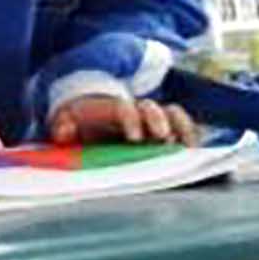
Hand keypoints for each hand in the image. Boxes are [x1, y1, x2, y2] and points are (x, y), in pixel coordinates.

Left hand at [49, 95, 197, 146]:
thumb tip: (63, 131)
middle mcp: (134, 113)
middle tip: (161, 136)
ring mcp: (151, 122)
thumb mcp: (67, 126)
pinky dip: (190, 137)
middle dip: (157, 119)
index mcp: (110, 111)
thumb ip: (63, 126)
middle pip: (151, 108)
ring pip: (171, 115)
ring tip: (186, 145)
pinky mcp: (164, 134)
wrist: (90, 124)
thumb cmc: (80, 129)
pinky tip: (195, 151)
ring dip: (180, 127)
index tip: (134, 136)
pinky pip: (183, 129)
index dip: (130, 118)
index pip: (123, 108)